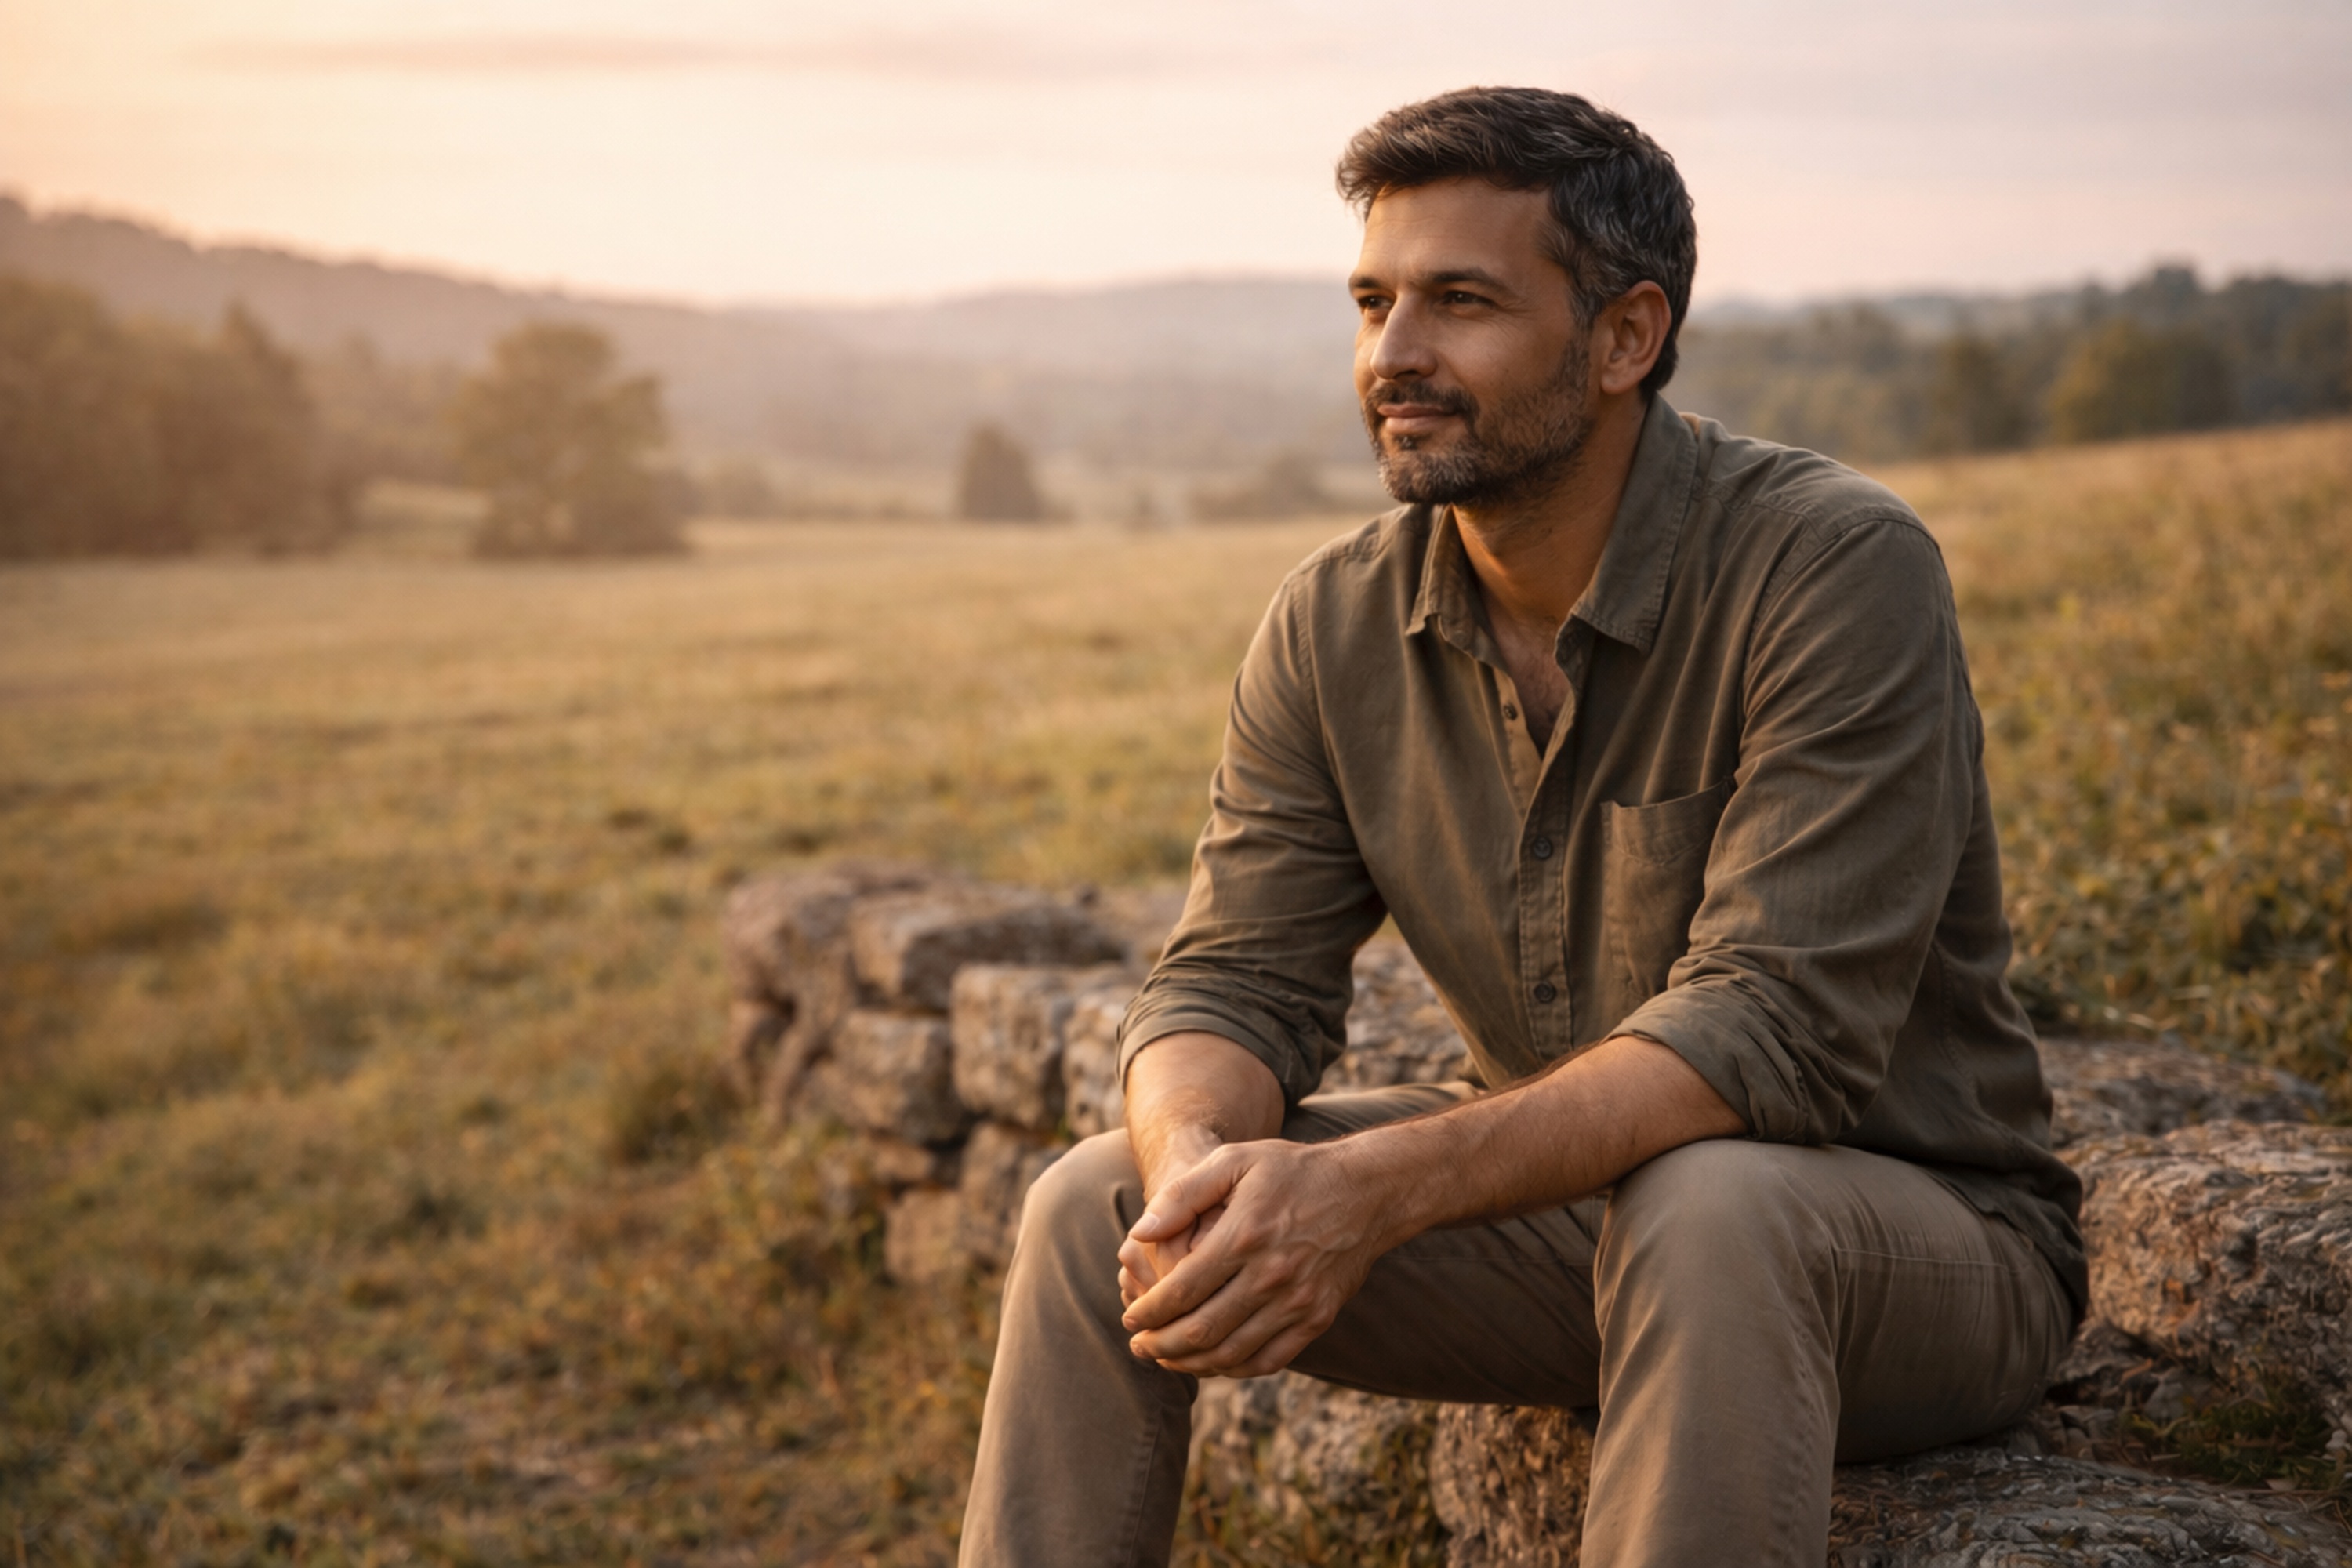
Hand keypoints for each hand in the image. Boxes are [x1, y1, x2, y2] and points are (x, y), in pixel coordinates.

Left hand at [1116, 1138, 1393, 1378]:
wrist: (1366, 1190)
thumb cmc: (1291, 1171)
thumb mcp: (1234, 1161)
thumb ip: (1182, 1194)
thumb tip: (1140, 1232)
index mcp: (1245, 1235)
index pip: (1182, 1290)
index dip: (1149, 1311)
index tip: (1129, 1317)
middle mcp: (1272, 1275)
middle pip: (1202, 1330)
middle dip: (1161, 1345)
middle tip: (1138, 1346)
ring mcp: (1298, 1302)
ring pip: (1232, 1353)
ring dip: (1192, 1363)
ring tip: (1166, 1359)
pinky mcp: (1318, 1318)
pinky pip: (1269, 1360)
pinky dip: (1235, 1368)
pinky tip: (1213, 1362)